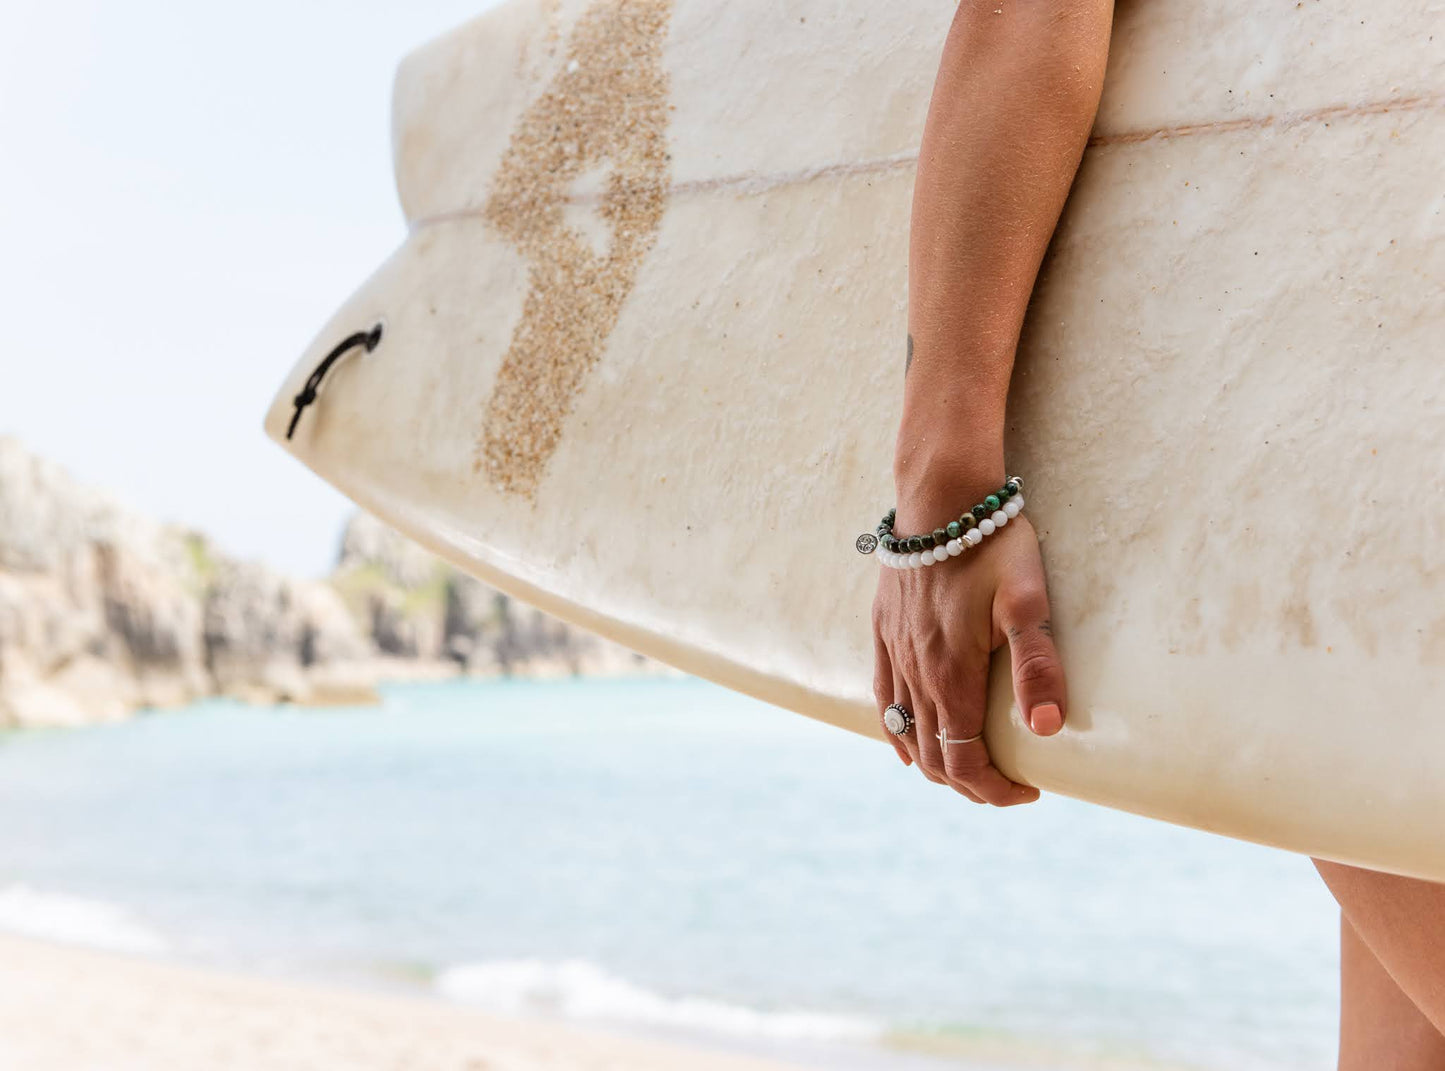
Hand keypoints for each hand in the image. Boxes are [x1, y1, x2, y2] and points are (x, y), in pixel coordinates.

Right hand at [871, 510, 1066, 804]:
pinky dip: (895, 732)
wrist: (940, 494)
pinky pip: (880, 697)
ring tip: (969, 771)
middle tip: (1008, 787)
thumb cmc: (992, 544)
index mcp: (949, 674)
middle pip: (932, 755)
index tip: (1030, 791)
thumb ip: (1037, 664)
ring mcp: (893, 651)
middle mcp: (914, 671)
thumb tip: (1046, 729)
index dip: (994, 789)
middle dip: (970, 784)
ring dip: (934, 763)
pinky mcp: (883, 631)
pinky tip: (906, 742)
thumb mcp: (1027, 600)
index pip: (963, 759)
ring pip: (903, 732)